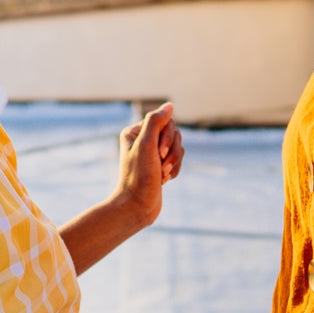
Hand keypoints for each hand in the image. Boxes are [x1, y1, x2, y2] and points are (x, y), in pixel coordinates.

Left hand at [113, 103, 183, 226]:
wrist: (138, 207)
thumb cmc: (139, 177)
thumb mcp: (146, 145)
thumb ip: (156, 122)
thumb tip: (169, 106)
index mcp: (135, 132)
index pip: (164, 121)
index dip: (167, 137)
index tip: (159, 153)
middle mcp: (143, 140)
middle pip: (174, 133)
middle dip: (172, 151)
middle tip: (161, 167)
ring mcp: (152, 154)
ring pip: (178, 147)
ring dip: (174, 162)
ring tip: (162, 176)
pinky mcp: (160, 166)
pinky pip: (178, 159)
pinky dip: (175, 169)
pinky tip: (165, 181)